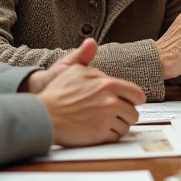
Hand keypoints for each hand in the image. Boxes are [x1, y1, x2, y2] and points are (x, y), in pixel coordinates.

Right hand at [30, 40, 146, 146]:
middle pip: (133, 113)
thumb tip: (91, 43)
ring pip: (126, 127)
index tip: (132, 102)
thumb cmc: (57, 93)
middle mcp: (111, 102)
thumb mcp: (73, 69)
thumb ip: (86, 57)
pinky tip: (100, 130)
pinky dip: (110, 135)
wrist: (44, 115)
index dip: (135, 99)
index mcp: (109, 85)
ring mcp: (106, 119)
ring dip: (118, 125)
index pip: (137, 94)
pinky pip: (115, 137)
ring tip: (106, 122)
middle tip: (118, 114)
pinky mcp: (100, 135)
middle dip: (127, 114)